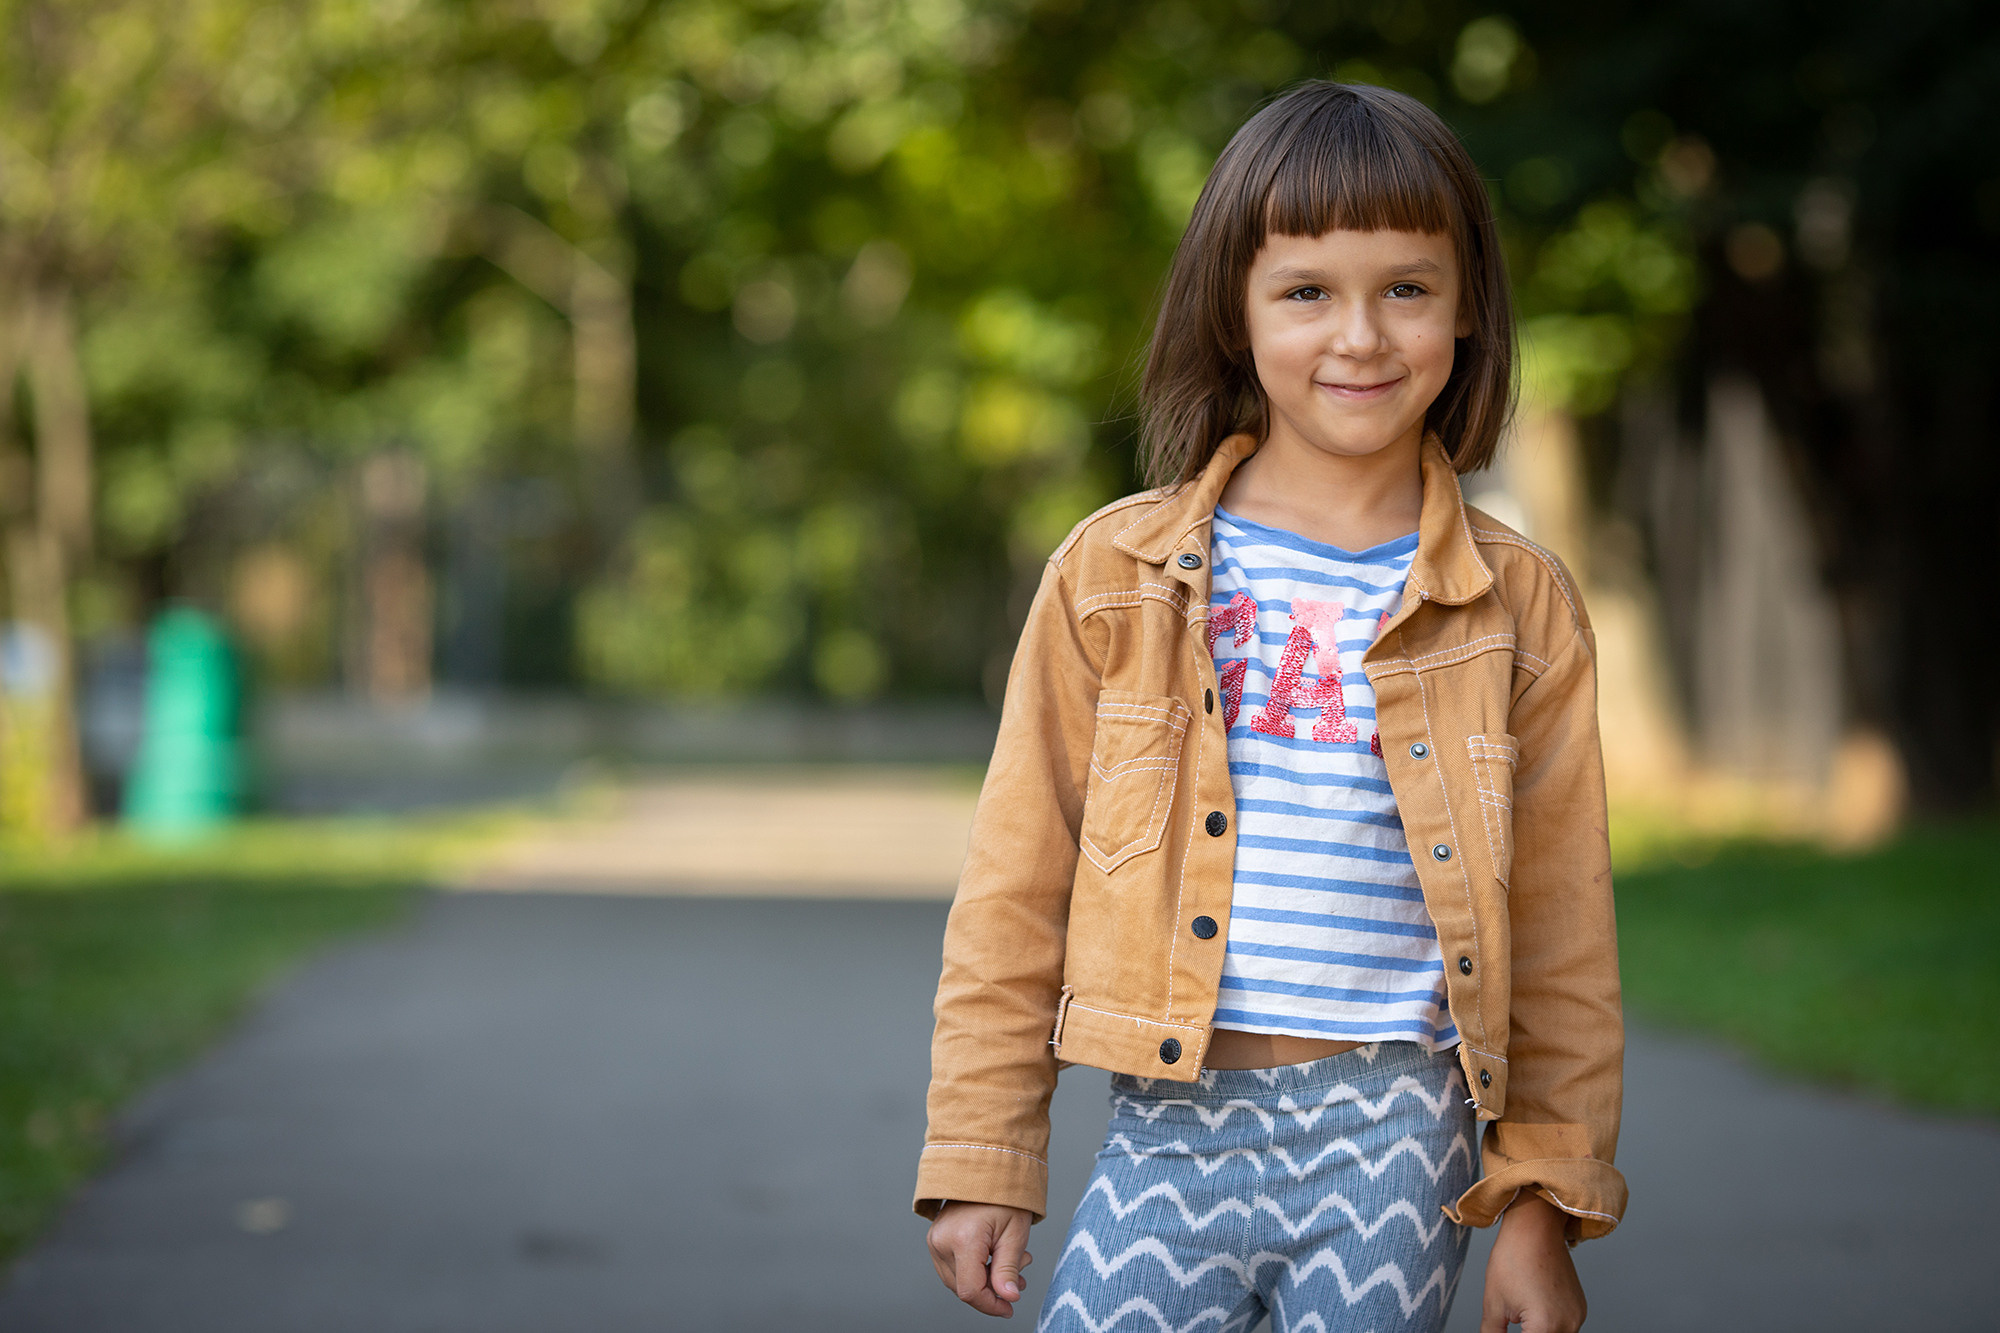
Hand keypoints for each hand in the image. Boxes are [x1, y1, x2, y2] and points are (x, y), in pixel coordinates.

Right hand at [926, 1201, 1034, 1317]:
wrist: (987, 1169)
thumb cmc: (1004, 1196)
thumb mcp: (1015, 1234)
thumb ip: (1008, 1270)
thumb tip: (1008, 1298)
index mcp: (963, 1239)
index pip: (971, 1290)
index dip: (991, 1305)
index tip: (1009, 1307)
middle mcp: (942, 1241)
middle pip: (964, 1288)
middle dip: (993, 1290)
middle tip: (1020, 1276)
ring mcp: (935, 1240)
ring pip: (958, 1281)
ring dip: (985, 1281)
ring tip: (1012, 1265)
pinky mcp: (935, 1239)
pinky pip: (953, 1268)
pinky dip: (974, 1271)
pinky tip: (994, 1259)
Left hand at [1480, 1193, 1585, 1331]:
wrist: (1535, 1228)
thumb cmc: (1513, 1258)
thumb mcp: (1493, 1303)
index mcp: (1545, 1326)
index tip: (1505, 1329)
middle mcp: (1568, 1325)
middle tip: (1513, 1322)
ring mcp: (1577, 1317)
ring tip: (1520, 1318)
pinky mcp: (1580, 1308)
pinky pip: (1565, 1328)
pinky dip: (1550, 1327)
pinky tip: (1533, 1314)